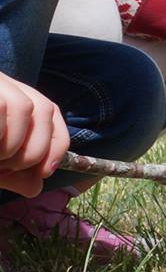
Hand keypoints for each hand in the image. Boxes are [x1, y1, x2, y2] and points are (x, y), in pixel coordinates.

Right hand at [0, 73, 65, 195]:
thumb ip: (14, 174)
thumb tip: (36, 186)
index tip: (44, 172)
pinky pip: (2, 108)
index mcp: (14, 98)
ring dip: (12, 145)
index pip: (50, 112)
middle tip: (8, 168)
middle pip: (45, 108)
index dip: (56, 144)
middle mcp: (6, 85)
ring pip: (25, 107)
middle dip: (33, 149)